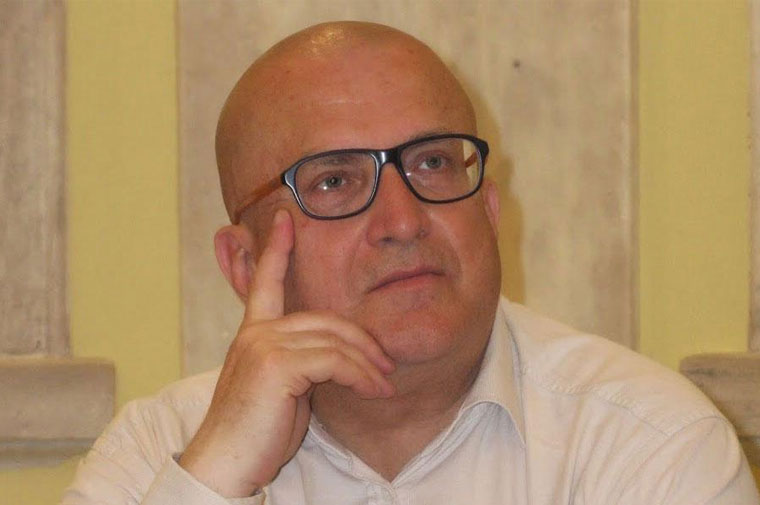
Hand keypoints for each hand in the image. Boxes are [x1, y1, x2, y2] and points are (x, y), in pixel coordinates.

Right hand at [179, 209, 394, 496]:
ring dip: (368, 364)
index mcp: (253, 334)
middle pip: (326, 318)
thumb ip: (302, 364)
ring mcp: (263, 345)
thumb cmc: (255, 434)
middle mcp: (256, 333)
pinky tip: (374, 391)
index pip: (265, 282)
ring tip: (385, 384)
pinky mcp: (276, 365)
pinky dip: (361, 375)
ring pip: (335, 340)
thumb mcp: (283, 391)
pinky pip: (334, 361)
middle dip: (362, 339)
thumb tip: (337, 360)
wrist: (224, 466)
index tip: (286, 218)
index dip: (276, 248)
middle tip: (386, 364)